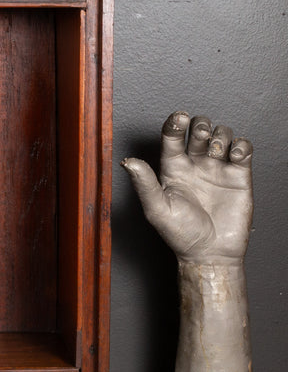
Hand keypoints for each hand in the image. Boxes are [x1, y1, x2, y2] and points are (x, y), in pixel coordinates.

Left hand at [122, 111, 252, 263]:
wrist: (210, 253)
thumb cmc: (180, 234)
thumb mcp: (157, 208)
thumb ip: (144, 183)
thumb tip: (128, 161)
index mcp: (172, 168)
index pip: (172, 136)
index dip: (175, 123)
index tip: (179, 117)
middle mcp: (194, 164)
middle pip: (198, 130)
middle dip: (200, 125)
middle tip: (199, 135)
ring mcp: (217, 168)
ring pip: (220, 134)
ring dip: (220, 134)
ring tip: (216, 150)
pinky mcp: (239, 176)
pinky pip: (243, 149)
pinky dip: (241, 145)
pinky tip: (235, 155)